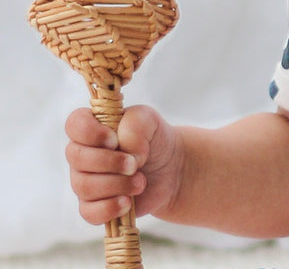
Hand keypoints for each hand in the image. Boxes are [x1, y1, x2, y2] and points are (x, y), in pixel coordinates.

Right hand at [65, 105, 181, 224]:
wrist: (170, 169)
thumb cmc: (153, 139)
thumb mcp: (150, 120)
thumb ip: (135, 124)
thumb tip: (126, 151)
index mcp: (92, 128)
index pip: (74, 124)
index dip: (91, 132)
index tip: (114, 139)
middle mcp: (82, 155)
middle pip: (77, 158)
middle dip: (109, 161)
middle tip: (134, 163)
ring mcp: (85, 181)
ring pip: (84, 186)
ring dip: (118, 184)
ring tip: (141, 181)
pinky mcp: (93, 206)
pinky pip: (89, 212)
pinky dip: (110, 208)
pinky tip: (128, 202)